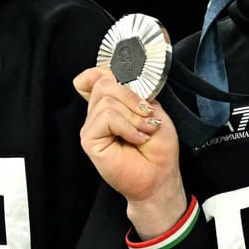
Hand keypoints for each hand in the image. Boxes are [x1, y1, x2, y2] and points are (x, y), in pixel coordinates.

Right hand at [73, 66, 187, 237]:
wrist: (160, 176)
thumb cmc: (158, 148)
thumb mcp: (151, 109)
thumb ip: (131, 90)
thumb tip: (110, 74)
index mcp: (110, 104)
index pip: (97, 76)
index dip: (111, 73)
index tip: (134, 90)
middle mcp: (97, 114)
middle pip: (103, 83)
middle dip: (131, 97)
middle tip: (147, 117)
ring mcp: (91, 127)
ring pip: (106, 99)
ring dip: (133, 116)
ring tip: (144, 132)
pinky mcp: (89, 139)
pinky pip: (107, 117)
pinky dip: (127, 126)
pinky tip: (136, 139)